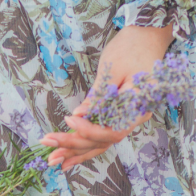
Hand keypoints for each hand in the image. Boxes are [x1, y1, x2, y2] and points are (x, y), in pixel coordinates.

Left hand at [38, 24, 173, 171]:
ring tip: (53, 160)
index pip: (113, 129)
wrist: (147, 36)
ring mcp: (130, 118)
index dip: (89, 130)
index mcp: (139, 105)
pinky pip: (103, 135)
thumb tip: (80, 114)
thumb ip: (98, 95)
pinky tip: (68, 156)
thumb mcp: (112, 69)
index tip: (69, 120)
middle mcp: (137, 116)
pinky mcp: (121, 115)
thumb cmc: (130, 48)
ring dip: (77, 151)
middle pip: (105, 140)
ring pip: (103, 142)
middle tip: (48, 144)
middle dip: (75, 144)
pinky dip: (85, 146)